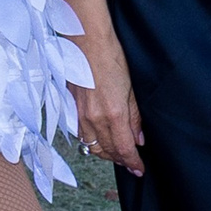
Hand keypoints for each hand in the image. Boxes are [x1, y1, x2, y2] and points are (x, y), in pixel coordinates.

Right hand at [53, 0, 144, 174]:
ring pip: (91, 146)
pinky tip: (99, 138)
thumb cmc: (111, 57)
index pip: (123, 149)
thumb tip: (139, 138)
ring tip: (117, 153)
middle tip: (131, 163)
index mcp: (112, 115)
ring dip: (105, 153)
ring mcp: (79, 114)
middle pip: (106, 151)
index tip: (140, 169)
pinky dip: (91, 141)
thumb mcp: (130, 88)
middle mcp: (94, 119)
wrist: (87, 40)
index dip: (132, 162)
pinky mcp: (71, 107)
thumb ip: (134, 116)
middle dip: (120, 159)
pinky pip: (81, 134)